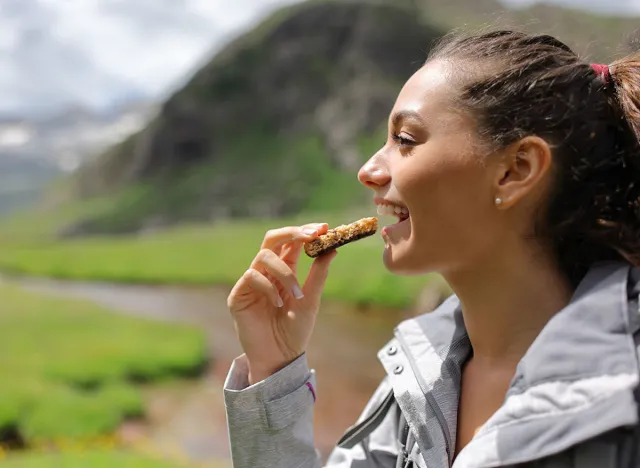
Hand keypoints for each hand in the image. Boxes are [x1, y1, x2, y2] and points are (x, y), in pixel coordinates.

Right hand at [227, 223, 337, 383]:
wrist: (280, 358)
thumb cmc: (295, 331)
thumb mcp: (311, 300)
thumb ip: (318, 274)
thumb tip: (333, 248)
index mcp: (284, 270)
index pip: (292, 242)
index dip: (306, 231)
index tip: (325, 228)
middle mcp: (266, 271)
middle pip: (273, 238)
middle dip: (292, 233)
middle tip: (311, 235)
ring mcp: (251, 282)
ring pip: (264, 256)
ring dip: (285, 272)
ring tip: (296, 295)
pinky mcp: (238, 295)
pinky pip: (252, 276)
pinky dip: (269, 287)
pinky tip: (277, 304)